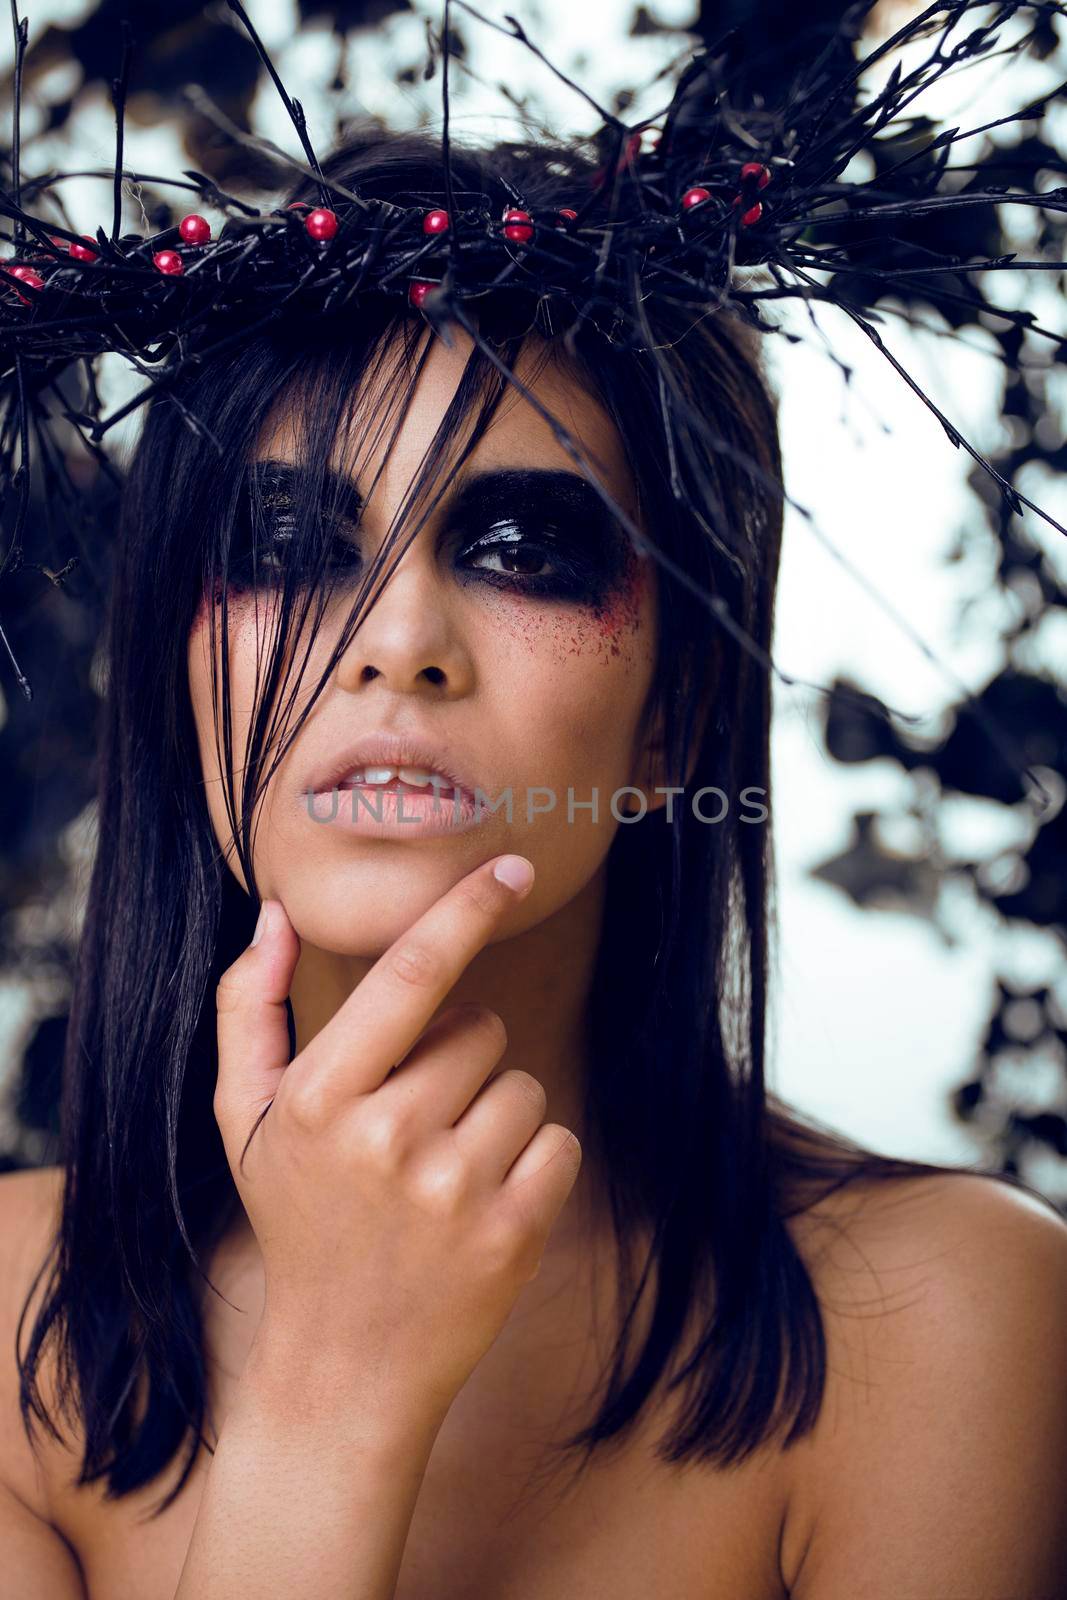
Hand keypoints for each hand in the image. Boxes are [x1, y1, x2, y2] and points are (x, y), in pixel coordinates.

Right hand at [212, 855, 581, 1425]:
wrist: (344, 1366)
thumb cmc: (299, 1220)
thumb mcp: (245, 1117)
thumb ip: (251, 1007)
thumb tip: (276, 912)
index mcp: (320, 1094)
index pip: (414, 972)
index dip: (467, 907)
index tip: (510, 866)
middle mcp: (386, 1135)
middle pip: (482, 1028)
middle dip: (460, 1060)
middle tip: (413, 1127)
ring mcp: (453, 1188)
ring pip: (522, 1085)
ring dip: (494, 1115)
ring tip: (441, 1175)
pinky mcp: (512, 1233)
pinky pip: (559, 1141)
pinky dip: (533, 1164)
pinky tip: (481, 1207)